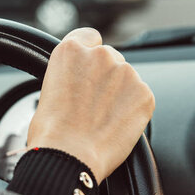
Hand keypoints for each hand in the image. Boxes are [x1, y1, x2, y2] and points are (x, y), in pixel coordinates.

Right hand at [27, 28, 154, 183]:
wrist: (69, 157)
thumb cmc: (51, 133)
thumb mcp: (49, 90)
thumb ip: (69, 75)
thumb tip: (81, 83)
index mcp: (71, 49)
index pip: (89, 37)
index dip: (89, 55)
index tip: (87, 70)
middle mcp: (101, 54)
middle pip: (110, 58)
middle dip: (105, 77)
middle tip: (92, 105)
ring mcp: (126, 73)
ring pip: (126, 79)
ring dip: (119, 94)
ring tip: (102, 120)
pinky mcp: (145, 94)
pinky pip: (140, 98)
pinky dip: (133, 110)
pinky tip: (116, 126)